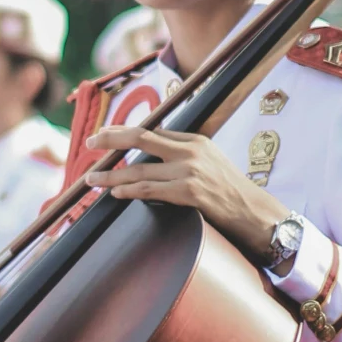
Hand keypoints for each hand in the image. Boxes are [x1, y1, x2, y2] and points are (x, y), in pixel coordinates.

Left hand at [84, 125, 289, 264]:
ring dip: (111, 176)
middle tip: (89, 143)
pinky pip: (151, 191)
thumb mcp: (209, 160)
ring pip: (140, 170)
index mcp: (194, 140)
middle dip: (111, 140)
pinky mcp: (190, 193)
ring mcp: (190, 172)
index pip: (151, 131)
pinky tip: (114, 193)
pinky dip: (130, 191)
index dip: (123, 132)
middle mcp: (190, 151)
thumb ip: (183, 153)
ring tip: (91, 181)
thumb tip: (153, 154)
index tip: (104, 136)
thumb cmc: (228, 189)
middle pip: (141, 139)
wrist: (252, 211)